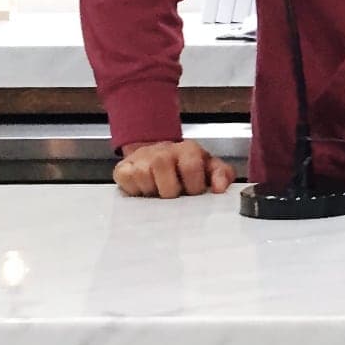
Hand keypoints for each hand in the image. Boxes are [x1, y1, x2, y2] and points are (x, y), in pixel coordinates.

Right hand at [113, 140, 235, 199]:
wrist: (157, 157)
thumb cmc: (186, 167)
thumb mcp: (209, 168)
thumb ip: (221, 175)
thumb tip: (219, 188)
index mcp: (188, 149)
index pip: (191, 166)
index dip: (193, 185)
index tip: (193, 192)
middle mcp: (164, 150)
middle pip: (164, 171)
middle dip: (171, 191)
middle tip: (174, 194)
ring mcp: (142, 157)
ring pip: (144, 175)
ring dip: (153, 191)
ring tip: (159, 191)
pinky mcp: (123, 167)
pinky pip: (126, 179)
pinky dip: (135, 190)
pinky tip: (144, 189)